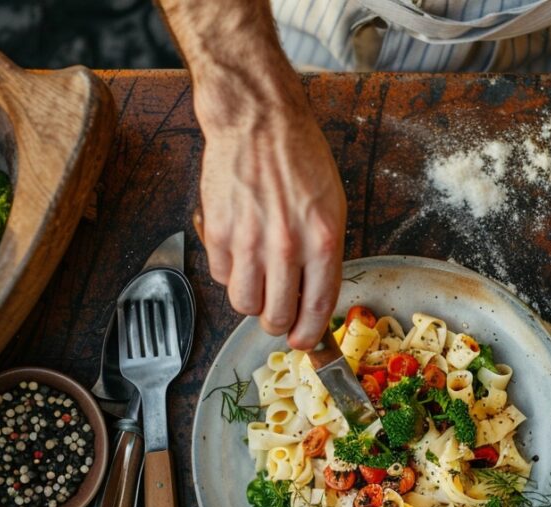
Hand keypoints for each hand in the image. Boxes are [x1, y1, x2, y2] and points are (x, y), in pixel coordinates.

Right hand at [195, 92, 345, 349]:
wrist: (258, 121)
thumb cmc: (299, 158)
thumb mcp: (332, 207)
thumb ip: (325, 256)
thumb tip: (314, 297)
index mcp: (323, 241)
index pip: (317, 308)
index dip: (309, 333)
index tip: (304, 341)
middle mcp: (286, 246)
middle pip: (278, 316)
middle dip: (279, 323)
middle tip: (278, 315)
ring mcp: (249, 241)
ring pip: (245, 304)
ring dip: (252, 302)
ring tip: (258, 284)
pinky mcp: (219, 232)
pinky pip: (222, 276)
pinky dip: (230, 274)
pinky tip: (240, 254)